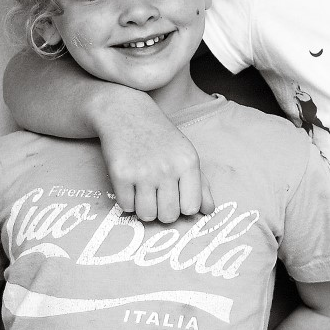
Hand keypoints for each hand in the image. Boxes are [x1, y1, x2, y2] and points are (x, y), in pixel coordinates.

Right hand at [95, 95, 213, 221]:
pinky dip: (127, 201)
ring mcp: (143, 171)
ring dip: (144, 208)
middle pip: (169, 216)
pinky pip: (127, 207)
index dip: (183, 207)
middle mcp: (167, 168)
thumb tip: (209, 210)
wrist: (126, 113)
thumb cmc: (160, 138)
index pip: (191, 208)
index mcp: (188, 163)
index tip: (176, 196)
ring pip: (147, 215)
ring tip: (144, 192)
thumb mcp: (185, 154)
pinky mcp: (120, 174)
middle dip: (163, 211)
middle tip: (158, 195)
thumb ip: (201, 184)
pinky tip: (130, 185)